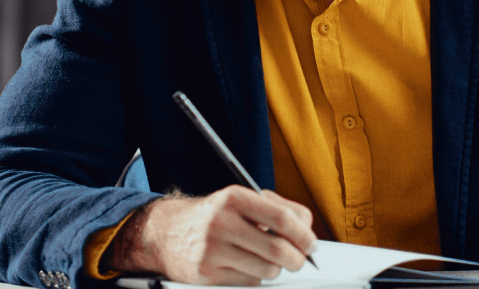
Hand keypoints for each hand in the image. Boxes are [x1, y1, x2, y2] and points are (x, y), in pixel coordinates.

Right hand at [104, 186, 316, 285]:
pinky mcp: (207, 275)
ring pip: (266, 270)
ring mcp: (212, 250)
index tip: (310, 243)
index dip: (303, 234)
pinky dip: (257, 278)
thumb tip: (307, 228)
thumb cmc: (214, 216)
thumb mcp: (242, 200)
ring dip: (276, 269)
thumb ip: (277, 208)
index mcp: (234, 198)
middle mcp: (221, 222)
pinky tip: (248, 266)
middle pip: (277, 249)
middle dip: (297, 258)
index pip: (281, 218)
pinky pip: (249, 282)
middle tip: (300, 259)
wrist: (168, 233)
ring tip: (270, 261)